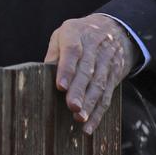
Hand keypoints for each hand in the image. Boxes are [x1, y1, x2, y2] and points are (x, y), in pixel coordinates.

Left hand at [43, 13, 136, 133]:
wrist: (114, 28)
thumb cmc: (78, 35)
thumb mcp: (63, 34)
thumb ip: (53, 54)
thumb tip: (41, 76)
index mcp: (76, 33)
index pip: (72, 50)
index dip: (67, 68)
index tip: (61, 86)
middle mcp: (94, 46)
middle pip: (87, 70)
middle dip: (80, 90)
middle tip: (73, 107)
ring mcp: (106, 61)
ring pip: (99, 84)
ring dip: (90, 103)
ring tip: (80, 118)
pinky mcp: (113, 75)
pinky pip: (107, 95)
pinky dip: (99, 113)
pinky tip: (90, 126)